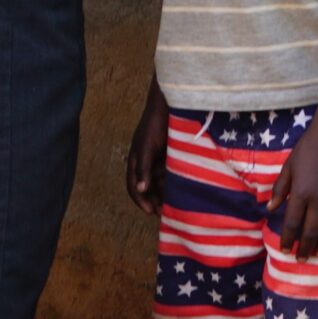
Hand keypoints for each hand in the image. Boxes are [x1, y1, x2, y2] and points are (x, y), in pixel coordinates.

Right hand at [124, 88, 170, 212]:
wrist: (169, 105)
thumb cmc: (153, 124)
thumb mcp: (147, 147)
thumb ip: (143, 167)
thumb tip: (141, 188)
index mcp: (135, 161)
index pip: (133, 186)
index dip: (141, 200)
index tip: (151, 211)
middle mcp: (145, 163)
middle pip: (147, 187)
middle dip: (154, 200)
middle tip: (166, 213)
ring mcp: (158, 159)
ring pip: (160, 182)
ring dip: (165, 193)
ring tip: (175, 204)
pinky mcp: (170, 155)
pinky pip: (170, 173)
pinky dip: (174, 182)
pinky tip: (183, 190)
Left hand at [268, 122, 317, 256]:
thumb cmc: (306, 149)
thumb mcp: (288, 167)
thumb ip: (279, 189)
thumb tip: (270, 209)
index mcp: (300, 194)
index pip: (292, 224)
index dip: (288, 240)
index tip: (285, 251)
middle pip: (311, 231)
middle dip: (305, 248)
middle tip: (302, 260)